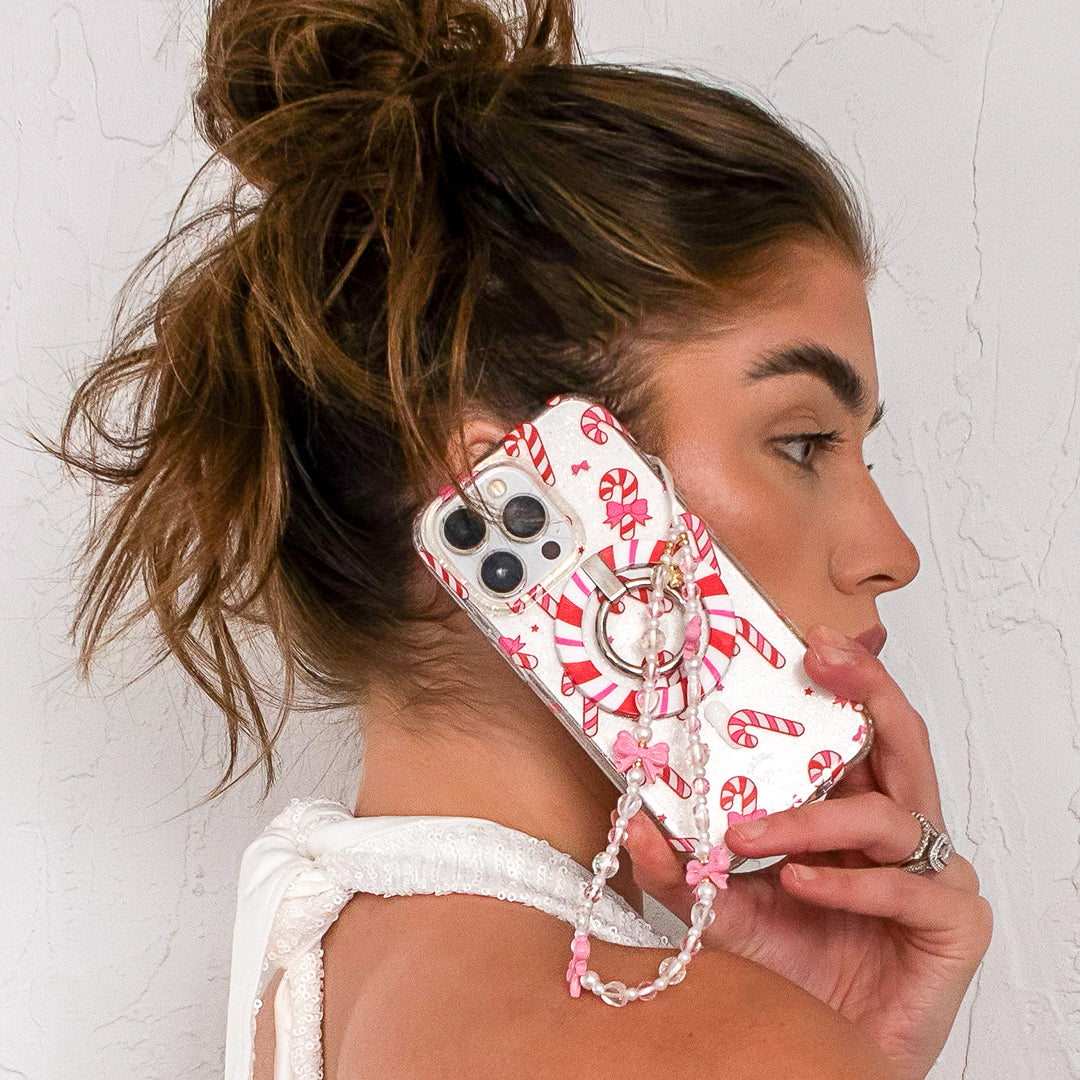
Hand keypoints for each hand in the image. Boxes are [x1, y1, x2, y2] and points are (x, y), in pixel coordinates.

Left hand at [623, 625, 992, 1079]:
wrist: (826, 1049)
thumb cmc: (790, 970)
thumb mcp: (721, 910)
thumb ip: (680, 869)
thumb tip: (629, 818)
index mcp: (850, 809)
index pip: (855, 732)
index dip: (842, 681)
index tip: (805, 641)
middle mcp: (896, 829)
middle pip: (900, 740)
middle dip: (866, 690)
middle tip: (823, 657)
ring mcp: (932, 871)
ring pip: (888, 813)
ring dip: (813, 819)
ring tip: (751, 836)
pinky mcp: (954, 922)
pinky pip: (905, 885)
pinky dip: (847, 882)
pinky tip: (800, 885)